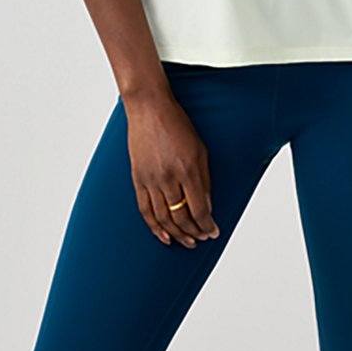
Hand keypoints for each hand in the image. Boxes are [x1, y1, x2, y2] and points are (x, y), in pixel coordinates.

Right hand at [125, 94, 220, 248]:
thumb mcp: (200, 149)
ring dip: (177, 234)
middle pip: (181, 217)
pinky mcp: (138, 179)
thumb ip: (204, 180)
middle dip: (194, 232)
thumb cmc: (177, 124)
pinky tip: (164, 236)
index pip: (199, 209)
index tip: (213, 232)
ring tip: (187, 241)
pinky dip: (155, 227)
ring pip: (163, 218)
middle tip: (202, 239)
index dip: (207, 225)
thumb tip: (207, 206)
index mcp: (187, 169)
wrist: (149, 109)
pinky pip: (145, 210)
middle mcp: (168, 178)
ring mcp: (151, 180)